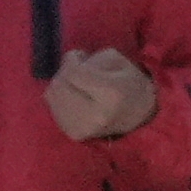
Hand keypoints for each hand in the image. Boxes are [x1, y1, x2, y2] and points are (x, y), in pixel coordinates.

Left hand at [43, 45, 161, 146]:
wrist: (138, 116)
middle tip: (78, 70)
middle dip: (65, 72)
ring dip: (62, 84)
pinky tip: (76, 97)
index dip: (72, 60)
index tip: (81, 57)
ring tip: (78, 84)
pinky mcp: (73, 133)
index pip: (74, 73)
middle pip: (59, 85)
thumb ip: (90, 58)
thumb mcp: (117, 60)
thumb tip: (67, 63)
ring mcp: (82, 128)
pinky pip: (53, 107)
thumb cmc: (128, 83)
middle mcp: (94, 116)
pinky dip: (61, 98)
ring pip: (52, 96)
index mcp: (111, 95)